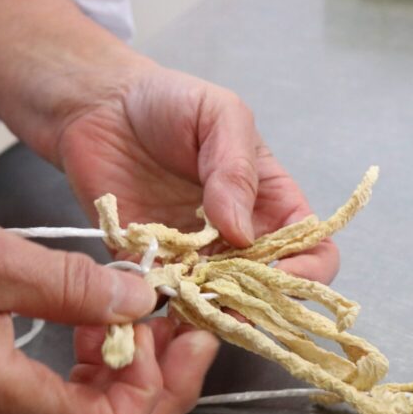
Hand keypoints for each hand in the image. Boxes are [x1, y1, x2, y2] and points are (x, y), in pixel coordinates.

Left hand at [0, 0, 338, 283]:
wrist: (100, 104)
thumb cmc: (170, 101)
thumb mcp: (220, 115)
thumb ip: (236, 168)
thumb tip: (242, 231)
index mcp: (272, 203)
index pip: (313, 251)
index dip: (307, 272)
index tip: (280, 275)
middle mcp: (239, 238)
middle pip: (269, 292)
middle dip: (257, 304)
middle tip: (230, 297)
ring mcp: (196, 257)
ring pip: (220, 307)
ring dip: (211, 312)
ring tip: (193, 300)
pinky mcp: (151, 265)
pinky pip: (166, 300)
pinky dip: (166, 305)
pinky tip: (156, 290)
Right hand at [0, 201, 217, 413]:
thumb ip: (74, 285)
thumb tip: (142, 300)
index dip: (151, 386)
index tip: (164, 329)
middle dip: (160, 389)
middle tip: (185, 334)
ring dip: (132, 382)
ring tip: (143, 321)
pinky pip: (66, 413)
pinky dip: (99, 377)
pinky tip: (100, 330)